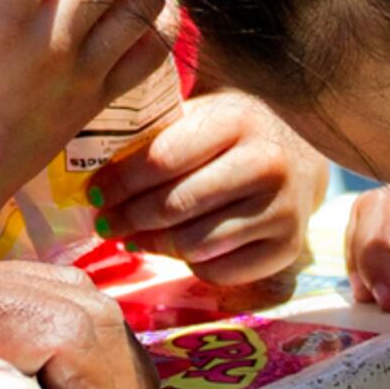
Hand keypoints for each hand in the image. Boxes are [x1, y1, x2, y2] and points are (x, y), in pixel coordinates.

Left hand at [93, 92, 326, 285]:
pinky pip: (220, 272)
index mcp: (236, 120)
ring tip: (134, 237)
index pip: (161, 160)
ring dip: (153, 244)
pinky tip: (178, 248)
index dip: (119, 183)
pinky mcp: (288, 247)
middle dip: (128, 218)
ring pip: (193, 244)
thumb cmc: (231, 135)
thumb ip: (154, 136)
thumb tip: (90, 172)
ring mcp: (282, 208)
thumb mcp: (200, 116)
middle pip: (174, 206)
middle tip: (105, 224)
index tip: (94, 195)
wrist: (299, 156)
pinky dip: (190, 265)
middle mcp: (266, 163)